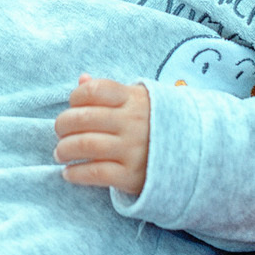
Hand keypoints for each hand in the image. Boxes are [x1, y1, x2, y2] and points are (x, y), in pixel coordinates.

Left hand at [53, 74, 150, 196]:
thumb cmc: (155, 123)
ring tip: (61, 153)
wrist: (194, 153)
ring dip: (64, 150)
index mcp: (133, 99)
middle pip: (83, 119)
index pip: (93, 90)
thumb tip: (81, 80)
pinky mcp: (132, 175)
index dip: (75, 98)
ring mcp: (133, 149)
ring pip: (85, 145)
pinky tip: (69, 173)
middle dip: (62, 126)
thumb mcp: (139, 100)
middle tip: (60, 133)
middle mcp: (133, 122)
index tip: (73, 107)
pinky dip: (76, 173)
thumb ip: (109, 91)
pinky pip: (95, 173)